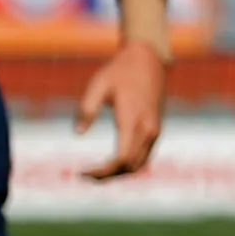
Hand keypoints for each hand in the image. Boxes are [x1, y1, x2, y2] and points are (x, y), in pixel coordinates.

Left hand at [75, 35, 168, 178]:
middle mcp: (148, 130)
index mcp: (133, 121)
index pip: (120, 159)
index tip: (82, 172)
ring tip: (97, 173)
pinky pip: (144, 158)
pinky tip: (112, 164)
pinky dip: (128, 166)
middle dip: (107, 176)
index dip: (101, 172)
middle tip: (84, 175)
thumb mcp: (98, 85)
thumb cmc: (120, 70)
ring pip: (139, 166)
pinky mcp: (156, 130)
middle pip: (129, 167)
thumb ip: (87, 109)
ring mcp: (155, 131)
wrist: (148, 59)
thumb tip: (77, 133)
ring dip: (119, 174)